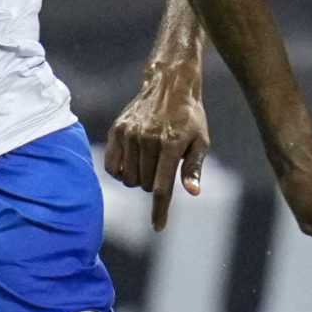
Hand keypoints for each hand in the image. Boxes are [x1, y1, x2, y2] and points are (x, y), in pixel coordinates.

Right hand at [107, 67, 211, 229]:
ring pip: (129, 179)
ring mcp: (130, 134)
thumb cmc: (189, 117)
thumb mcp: (200, 141)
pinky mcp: (117, 130)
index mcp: (172, 144)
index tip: (158, 227)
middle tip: (163, 168)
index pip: (162, 187)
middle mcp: (148, 139)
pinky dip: (121, 172)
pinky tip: (132, 163)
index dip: (159, 210)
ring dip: (139, 179)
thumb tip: (192, 192)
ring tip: (149, 161)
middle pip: (146, 185)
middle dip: (155, 185)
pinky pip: (111, 167)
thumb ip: (194, 168)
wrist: (169, 84)